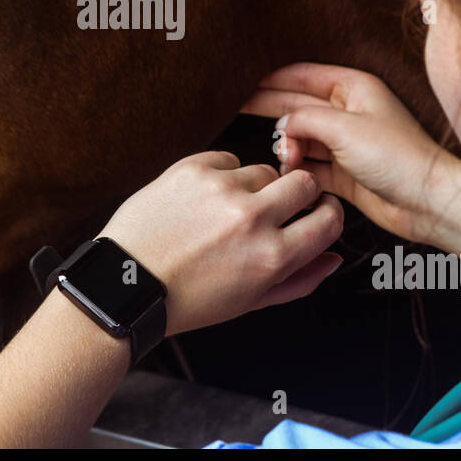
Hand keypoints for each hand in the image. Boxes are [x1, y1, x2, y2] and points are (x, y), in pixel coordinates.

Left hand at [98, 151, 343, 336]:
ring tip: (225, 214)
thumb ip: (300, 279)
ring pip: (264, 170)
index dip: (327, 215)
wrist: (127, 284)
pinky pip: (227, 159)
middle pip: (304, 182)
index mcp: (272, 257)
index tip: (318, 213)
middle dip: (298, 194)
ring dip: (254, 187)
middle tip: (277, 207)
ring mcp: (221, 189)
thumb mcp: (251, 302)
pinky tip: (203, 200)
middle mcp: (251, 219)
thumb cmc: (188, 299)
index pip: (329, 220)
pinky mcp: (192, 168)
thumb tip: (334, 257)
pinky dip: (221, 175)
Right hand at [243, 61, 460, 245]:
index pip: (302, 75)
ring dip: (288, 147)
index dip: (272, 79)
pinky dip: (298, 168)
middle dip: (272, 111)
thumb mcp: (343, 128)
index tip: (243, 85)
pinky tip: (291, 172)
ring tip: (286, 158)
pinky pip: (310, 165)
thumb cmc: (397, 157)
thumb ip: (304, 119)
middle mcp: (348, 112)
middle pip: (298, 105)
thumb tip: (281, 125)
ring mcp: (346, 143)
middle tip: (238, 110)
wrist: (427, 201)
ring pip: (301, 138)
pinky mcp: (344, 172)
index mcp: (353, 88)